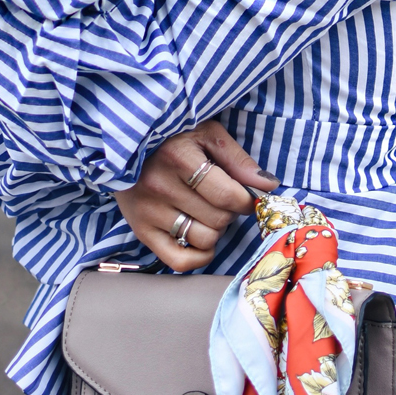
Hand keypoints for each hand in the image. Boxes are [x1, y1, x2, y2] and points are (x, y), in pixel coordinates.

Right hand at [113, 119, 279, 272]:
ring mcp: (148, 212)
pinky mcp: (141, 230)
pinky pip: (180, 261)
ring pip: (204, 240)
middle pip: (219, 219)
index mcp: (178, 157)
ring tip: (206, 210)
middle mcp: (160, 187)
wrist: (126, 143)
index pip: (228, 196)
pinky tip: (201, 236)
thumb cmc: (172, 137)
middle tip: (221, 198)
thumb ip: (238, 160)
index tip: (247, 196)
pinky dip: (200, 255)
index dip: (247, 200)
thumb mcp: (207, 133)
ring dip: (215, 230)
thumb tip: (269, 186)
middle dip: (229, 212)